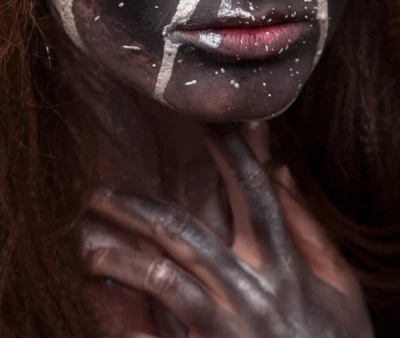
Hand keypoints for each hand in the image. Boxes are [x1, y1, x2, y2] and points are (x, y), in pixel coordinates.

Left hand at [85, 125, 373, 337]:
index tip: (203, 117)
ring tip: (88, 250)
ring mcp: (226, 328)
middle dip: (137, 209)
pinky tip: (109, 318)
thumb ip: (308, 228)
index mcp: (284, 265)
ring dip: (120, 260)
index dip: (230, 150)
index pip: (253, 192)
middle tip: (97, 193)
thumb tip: (281, 172)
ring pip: (163, 280)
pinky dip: (130, 332)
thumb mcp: (339, 286)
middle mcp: (251, 290)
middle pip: (184, 234)